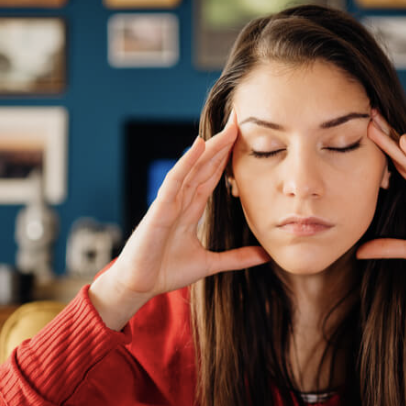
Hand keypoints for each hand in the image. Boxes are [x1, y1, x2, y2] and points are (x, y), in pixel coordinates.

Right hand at [91, 111, 269, 328]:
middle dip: (222, 144)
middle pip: (204, 165)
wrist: (139, 286)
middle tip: (239, 119)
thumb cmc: (165, 272)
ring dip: (209, 147)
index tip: (243, 139)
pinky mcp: (159, 209)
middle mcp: (180, 200)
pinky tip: (198, 145)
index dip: (227, 157)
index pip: (212, 176)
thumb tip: (266, 255)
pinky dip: (186, 162)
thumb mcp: (210, 264)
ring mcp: (169, 202)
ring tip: (227, 127)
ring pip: (192, 167)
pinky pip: (174, 181)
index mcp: (191, 209)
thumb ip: (237, 258)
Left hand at [358, 110, 405, 319]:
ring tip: (376, 120)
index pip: (400, 168)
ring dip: (394, 140)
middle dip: (386, 137)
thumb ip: (387, 247)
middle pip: (404, 157)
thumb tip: (359, 251)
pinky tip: (404, 141)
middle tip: (368, 114)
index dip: (384, 151)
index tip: (366, 134)